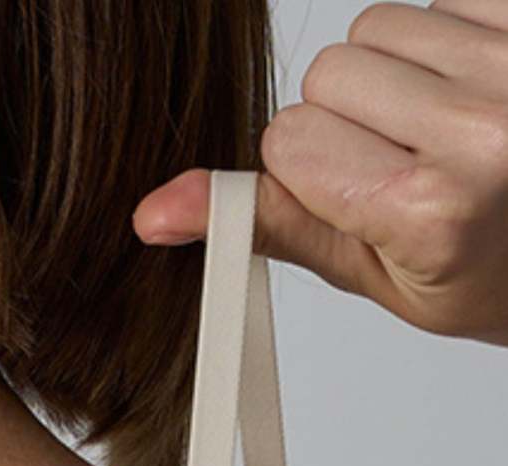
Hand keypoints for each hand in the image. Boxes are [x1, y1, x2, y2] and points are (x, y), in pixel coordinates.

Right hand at [134, 1, 507, 346]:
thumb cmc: (483, 268)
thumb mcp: (373, 271)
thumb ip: (270, 225)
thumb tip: (160, 211)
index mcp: (430, 208)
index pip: (288, 141)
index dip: (309, 173)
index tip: (358, 203)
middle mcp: (482, 128)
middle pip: (328, 74)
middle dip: (348, 119)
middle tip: (403, 167)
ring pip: (377, 25)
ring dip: (394, 73)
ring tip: (438, 129)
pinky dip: (444, 38)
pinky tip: (471, 89)